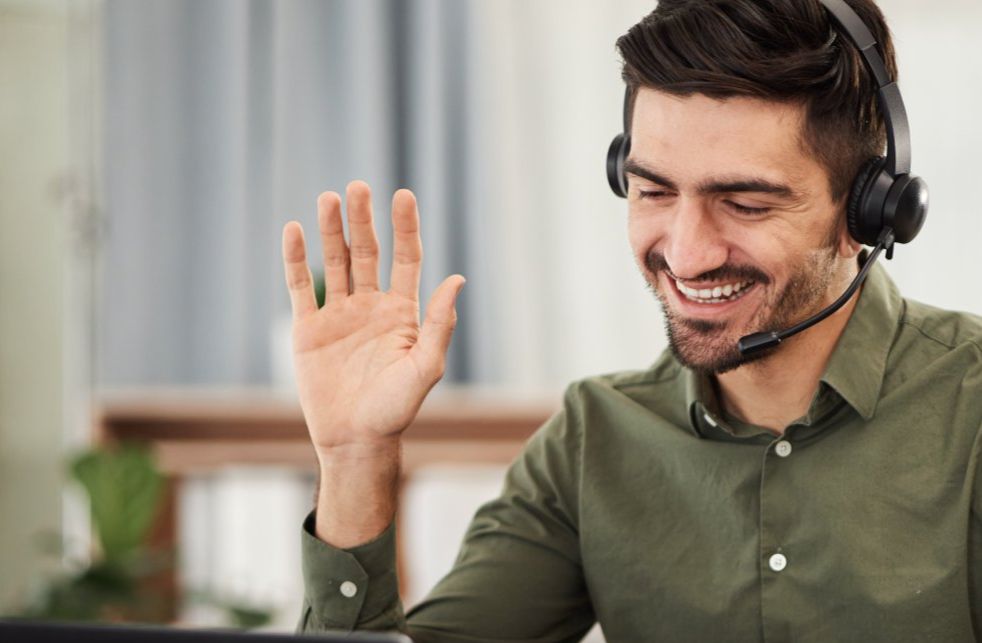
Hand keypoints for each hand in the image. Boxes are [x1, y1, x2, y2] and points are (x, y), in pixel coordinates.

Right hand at [281, 181, 464, 457]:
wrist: (354, 440)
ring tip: (328, 199)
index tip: (403, 195)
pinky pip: (301, 288)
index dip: (404, 228)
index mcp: (402, 312)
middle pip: (367, 252)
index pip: (405, 258)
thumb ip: (438, 325)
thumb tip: (456, 280)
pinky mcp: (308, 328)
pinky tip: (293, 231)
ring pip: (334, 262)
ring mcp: (339, 315)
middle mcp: (371, 306)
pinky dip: (296, 260)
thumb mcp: (424, 368)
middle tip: (358, 187)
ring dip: (330, 231)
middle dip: (363, 220)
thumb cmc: (395, 410)